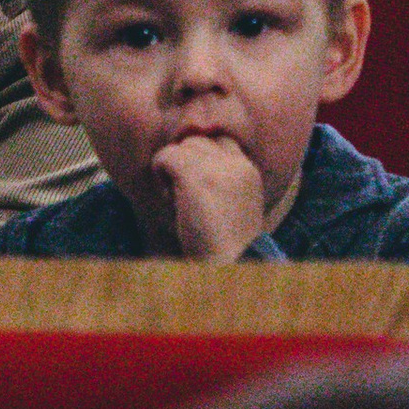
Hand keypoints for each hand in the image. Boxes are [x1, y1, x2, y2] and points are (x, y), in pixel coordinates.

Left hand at [152, 135, 269, 262]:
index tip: (195, 183)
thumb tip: (190, 150)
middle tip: (188, 197)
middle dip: (186, 165)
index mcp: (249, 171)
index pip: (219, 140)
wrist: (226, 268)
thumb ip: (223, 178)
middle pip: (197, 142)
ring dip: (173, 170)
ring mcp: (215, 168)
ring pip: (180, 147)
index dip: (201, 158)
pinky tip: (170, 199)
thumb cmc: (225, 246)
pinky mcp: (194, 175)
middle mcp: (235, 164)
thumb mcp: (235, 205)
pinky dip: (159, 173)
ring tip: (182, 200)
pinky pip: (164, 155)